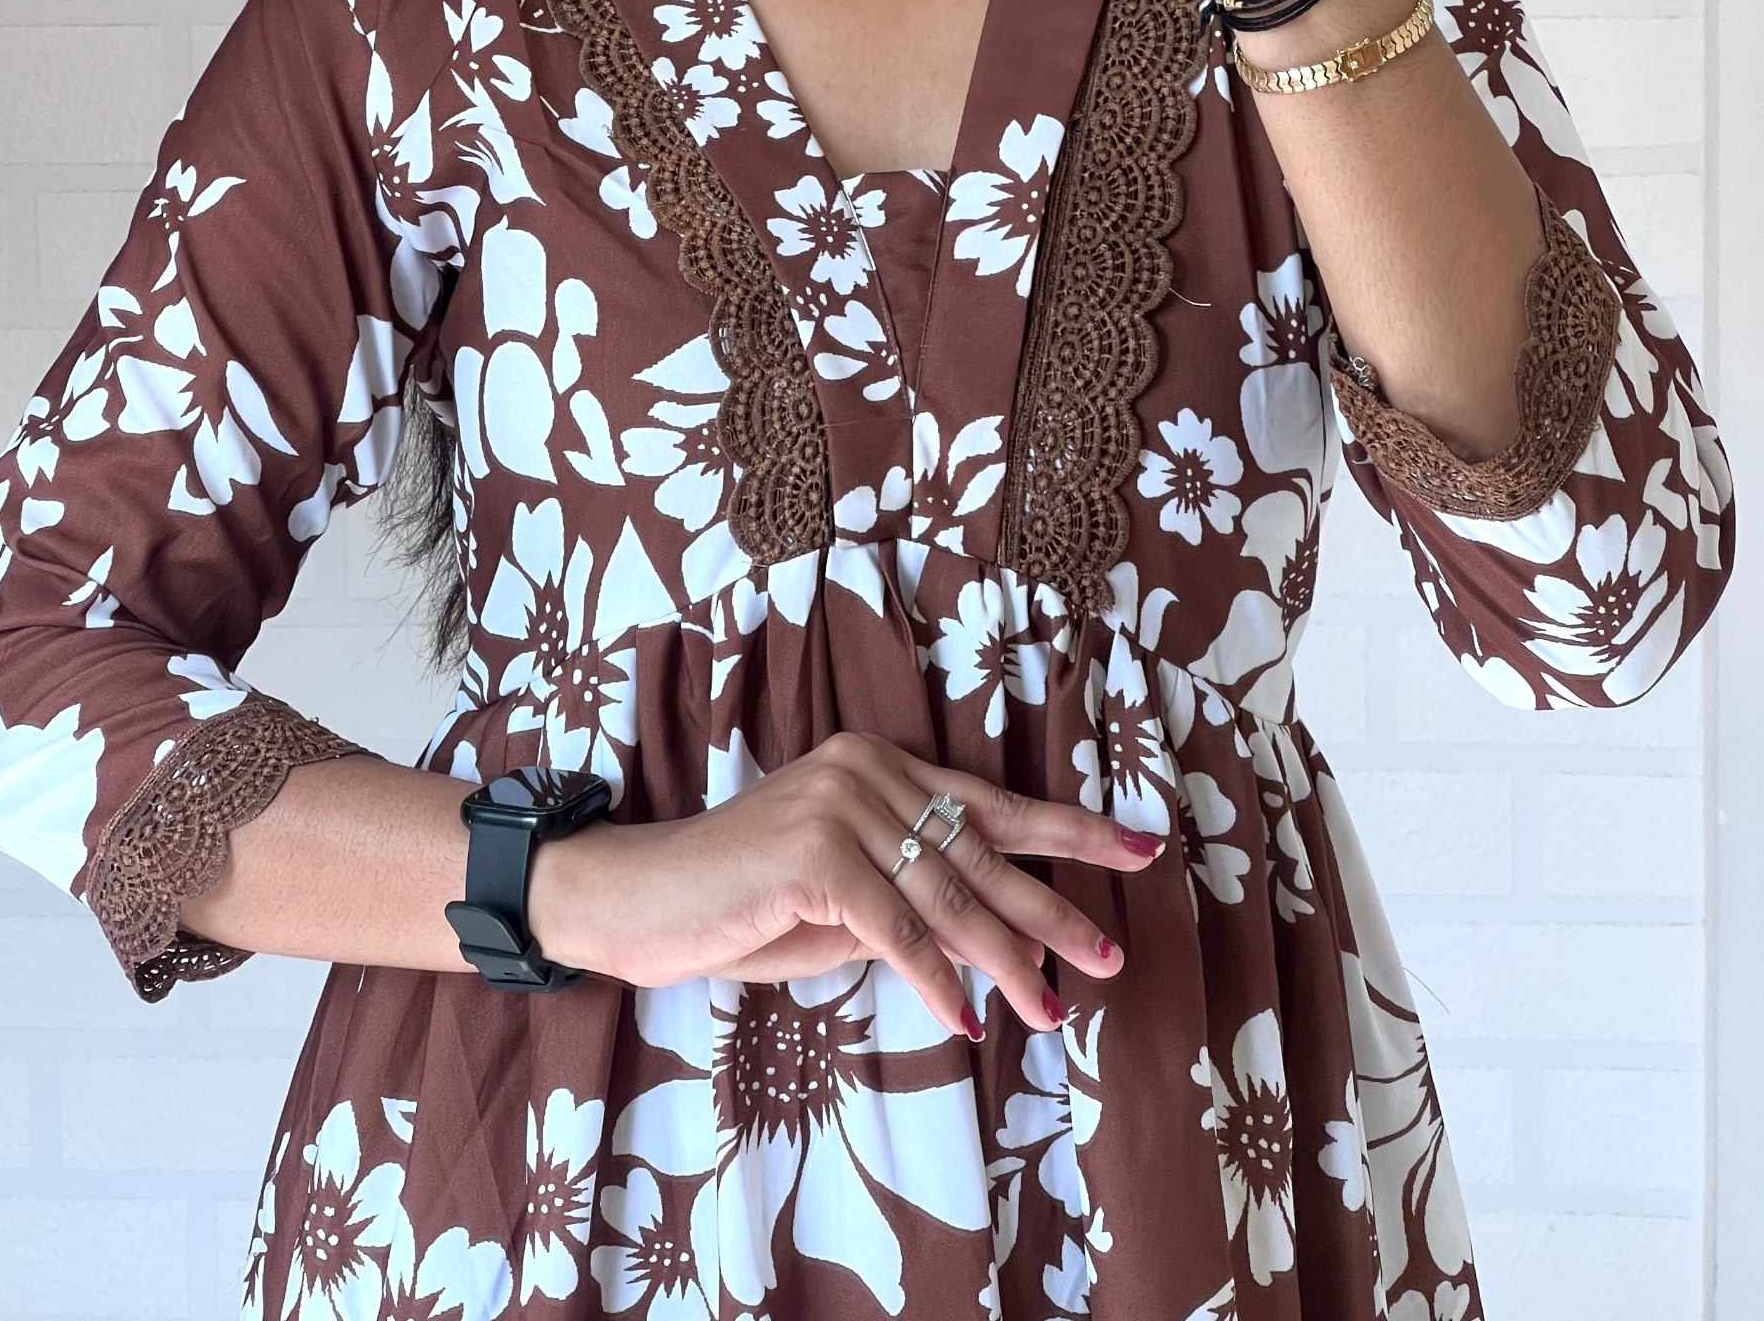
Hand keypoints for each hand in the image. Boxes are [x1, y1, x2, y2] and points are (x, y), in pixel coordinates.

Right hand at [524, 728, 1162, 1039]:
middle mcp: (866, 770)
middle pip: (982, 853)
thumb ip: (909, 902)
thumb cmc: (742, 906)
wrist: (643, 900)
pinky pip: (897, 930)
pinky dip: (936, 981)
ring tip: (1054, 1010)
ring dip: (1006, 963)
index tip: (1140, 848)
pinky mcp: (816, 856)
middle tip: (1111, 955)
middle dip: (1053, 912)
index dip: (1070, 829)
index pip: (991, 802)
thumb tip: (992, 940)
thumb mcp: (842, 903)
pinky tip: (967, 1020)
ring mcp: (841, 806)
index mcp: (878, 764)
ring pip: (949, 897)